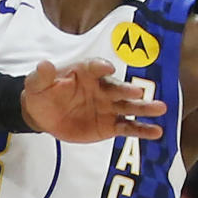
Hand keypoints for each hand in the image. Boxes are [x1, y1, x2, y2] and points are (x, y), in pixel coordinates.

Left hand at [20, 60, 166, 142]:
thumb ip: (42, 76)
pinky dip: (141, 129)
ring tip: (160, 108)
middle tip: (137, 93)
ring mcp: (108, 107)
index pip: (94, 67)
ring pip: (128, 107)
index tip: (106, 68)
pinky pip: (127, 127)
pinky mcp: (110, 125)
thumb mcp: (36, 84)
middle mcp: (101, 88)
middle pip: (117, 88)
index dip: (100, 67)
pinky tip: (155, 132)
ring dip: (144, 108)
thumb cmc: (43, 94)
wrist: (43, 116)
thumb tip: (44, 65)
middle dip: (127, 90)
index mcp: (85, 73)